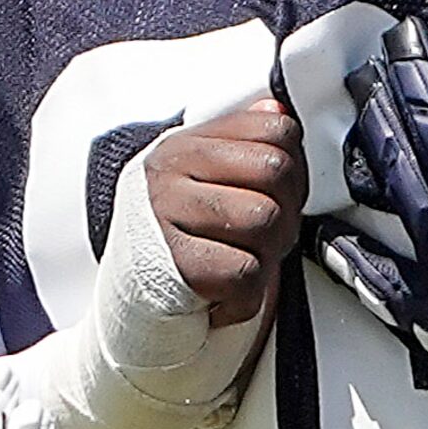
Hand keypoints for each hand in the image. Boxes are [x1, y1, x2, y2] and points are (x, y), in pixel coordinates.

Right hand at [29, 100, 301, 428]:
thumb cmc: (182, 244)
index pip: (277, 131)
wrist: (133, 316)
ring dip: (267, 255)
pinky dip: (248, 297)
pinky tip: (221, 295)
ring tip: (238, 264)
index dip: (294, 170)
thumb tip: (279, 112)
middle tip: (260, 240)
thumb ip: (244, 143)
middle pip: (277, 173)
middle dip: (285, 214)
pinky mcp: (175, 268)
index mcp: (184, 145)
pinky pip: (248, 274)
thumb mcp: (207, 183)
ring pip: (266, 221)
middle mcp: (168, 172)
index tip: (274, 198)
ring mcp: (166, 217)